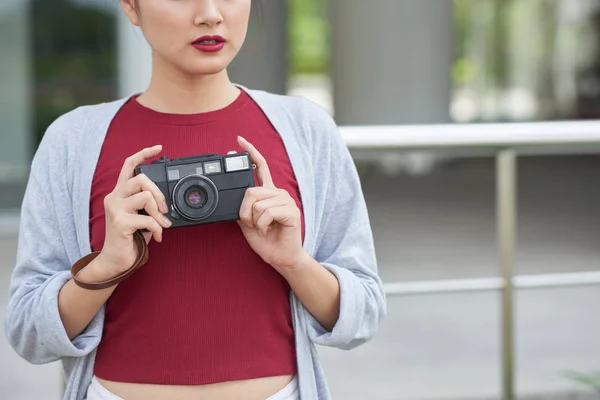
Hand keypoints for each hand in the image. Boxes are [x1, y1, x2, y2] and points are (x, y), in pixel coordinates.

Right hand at [96, 145, 172, 279]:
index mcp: (120, 193)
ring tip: (161, 225)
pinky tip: (157, 237)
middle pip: (141, 178)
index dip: (143, 154)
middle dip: (159, 193)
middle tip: (164, 209)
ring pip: (146, 196)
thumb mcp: (141, 217)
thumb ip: (150, 205)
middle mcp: (114, 197)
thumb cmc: (130, 238)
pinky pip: (148, 219)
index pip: (129, 165)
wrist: (115, 260)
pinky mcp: (120, 222)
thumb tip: (167, 202)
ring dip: (159, 212)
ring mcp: (115, 209)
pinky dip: (158, 229)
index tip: (158, 148)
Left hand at [237, 136, 307, 271]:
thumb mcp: (247, 222)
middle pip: (250, 191)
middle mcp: (278, 193)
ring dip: (254, 221)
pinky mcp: (291, 211)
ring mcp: (286, 201)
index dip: (251, 153)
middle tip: (251, 224)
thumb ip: (241, 207)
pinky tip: (269, 230)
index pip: (261, 167)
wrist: (281, 257)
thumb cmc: (266, 240)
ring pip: (257, 203)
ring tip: (263, 228)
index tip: (240, 140)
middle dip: (244, 211)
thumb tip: (231, 199)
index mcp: (268, 193)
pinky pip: (266, 212)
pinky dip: (262, 225)